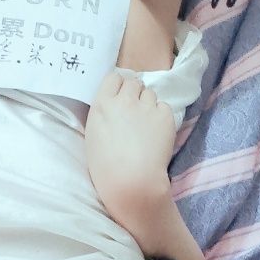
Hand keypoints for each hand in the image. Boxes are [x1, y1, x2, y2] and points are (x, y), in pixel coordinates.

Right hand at [85, 71, 175, 204]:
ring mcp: (147, 106)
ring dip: (148, 104)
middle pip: (133, 83)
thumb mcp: (93, 135)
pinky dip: (161, 116)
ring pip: (150, 94)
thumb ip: (104, 114)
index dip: (119, 86)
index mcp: (102, 104)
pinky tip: (156, 133)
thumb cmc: (105, 166)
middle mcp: (124, 100)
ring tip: (146, 125)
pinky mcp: (165, 115)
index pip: (114, 78)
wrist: (132, 181)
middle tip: (134, 112)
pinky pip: (163, 107)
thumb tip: (114, 105)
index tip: (120, 98)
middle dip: (134, 94)